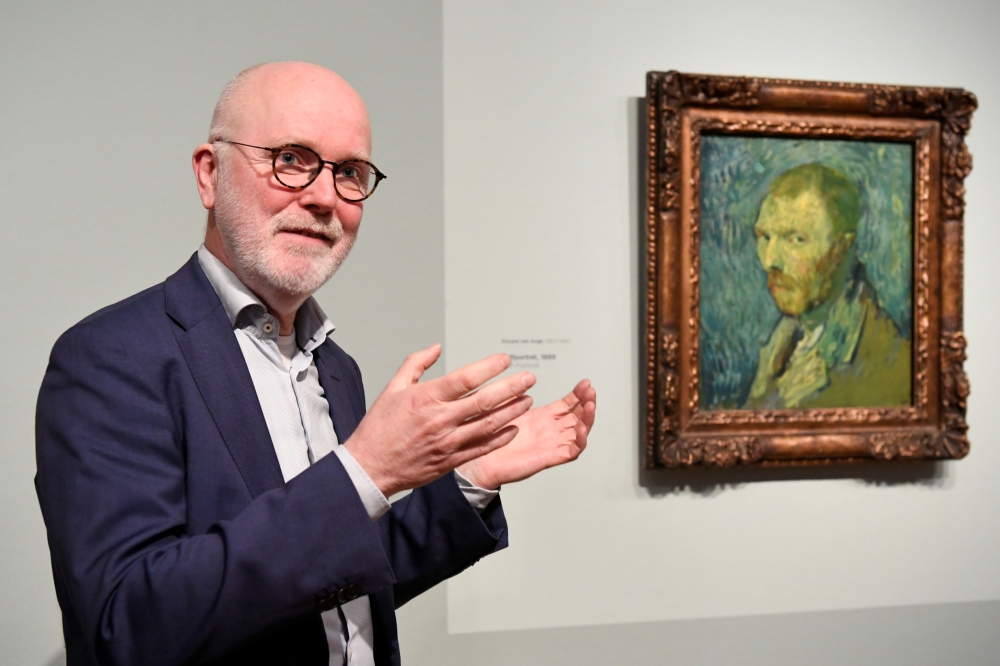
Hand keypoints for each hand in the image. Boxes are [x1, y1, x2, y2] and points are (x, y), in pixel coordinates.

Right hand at [345, 344, 535, 496]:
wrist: (370, 466)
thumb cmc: (379, 428)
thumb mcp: (393, 388)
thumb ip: (416, 364)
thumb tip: (436, 347)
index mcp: (426, 398)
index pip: (466, 378)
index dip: (490, 367)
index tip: (505, 360)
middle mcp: (440, 420)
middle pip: (484, 400)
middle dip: (511, 387)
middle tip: (528, 378)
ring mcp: (447, 442)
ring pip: (488, 424)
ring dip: (511, 411)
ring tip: (527, 400)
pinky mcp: (450, 460)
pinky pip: (482, 448)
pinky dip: (500, 438)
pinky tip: (513, 428)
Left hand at [458, 379, 595, 489]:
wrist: (481, 462)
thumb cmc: (492, 439)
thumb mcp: (507, 410)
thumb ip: (517, 395)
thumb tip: (523, 377)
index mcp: (543, 418)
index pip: (568, 405)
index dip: (578, 394)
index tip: (584, 383)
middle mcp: (551, 431)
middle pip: (578, 416)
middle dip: (587, 403)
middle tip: (590, 391)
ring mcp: (552, 444)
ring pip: (579, 432)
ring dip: (588, 419)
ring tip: (590, 405)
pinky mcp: (549, 458)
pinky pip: (571, 451)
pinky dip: (580, 441)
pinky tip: (582, 429)